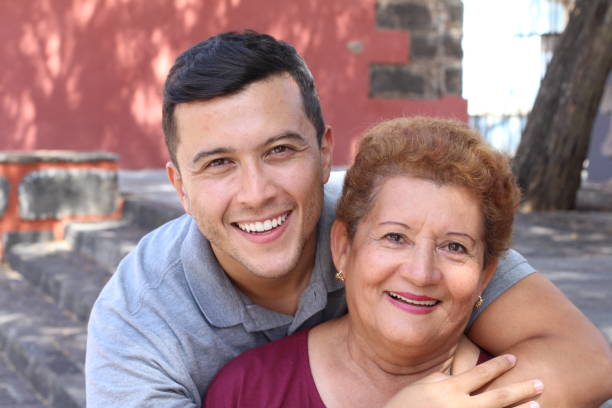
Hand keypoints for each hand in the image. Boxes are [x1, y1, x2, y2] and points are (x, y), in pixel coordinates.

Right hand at [384, 355, 542, 407]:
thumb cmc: (404, 406)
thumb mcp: (421, 386)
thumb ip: (442, 379)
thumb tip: (458, 374)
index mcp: (449, 389)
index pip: (480, 373)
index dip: (499, 365)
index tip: (514, 358)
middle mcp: (460, 406)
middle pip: (498, 397)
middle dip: (521, 389)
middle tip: (541, 383)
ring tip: (537, 405)